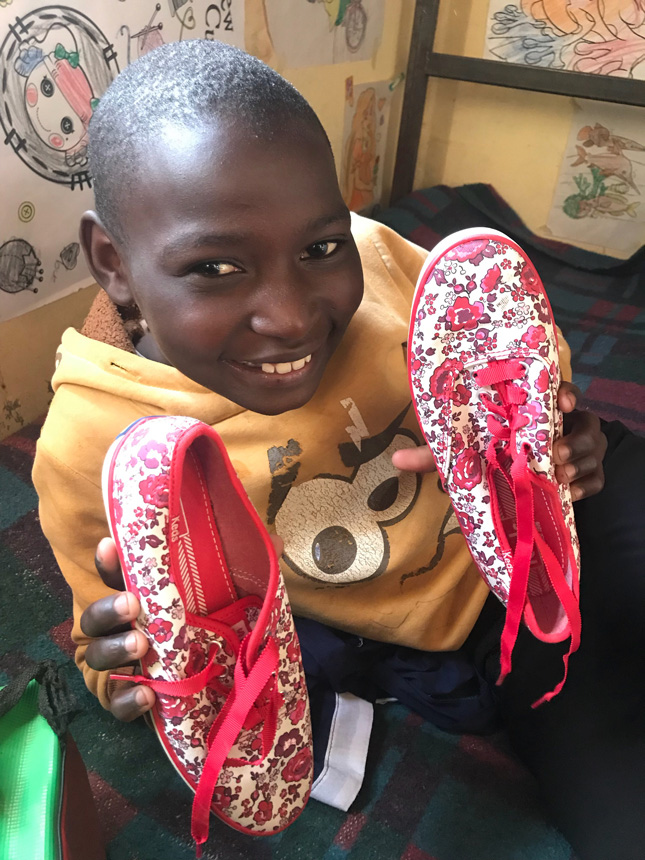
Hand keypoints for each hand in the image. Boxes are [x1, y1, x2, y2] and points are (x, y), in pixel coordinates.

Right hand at [81, 533, 285, 721]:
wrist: (214, 688)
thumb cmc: (210, 629)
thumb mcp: (227, 597)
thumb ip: (245, 570)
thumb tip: (276, 541)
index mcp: (142, 598)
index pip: (116, 575)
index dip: (108, 560)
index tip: (111, 544)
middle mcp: (123, 629)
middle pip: (95, 617)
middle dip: (108, 607)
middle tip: (133, 604)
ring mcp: (123, 665)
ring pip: (98, 657)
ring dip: (115, 649)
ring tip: (142, 646)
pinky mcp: (130, 700)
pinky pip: (116, 703)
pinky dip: (128, 700)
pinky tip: (147, 693)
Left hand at [392, 382, 606, 502]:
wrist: (525, 469)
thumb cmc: (492, 447)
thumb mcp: (463, 448)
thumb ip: (435, 454)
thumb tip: (395, 461)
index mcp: (536, 406)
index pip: (560, 390)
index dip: (566, 392)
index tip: (563, 400)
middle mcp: (562, 424)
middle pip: (583, 422)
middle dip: (573, 437)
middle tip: (554, 453)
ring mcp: (577, 448)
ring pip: (592, 450)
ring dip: (580, 463)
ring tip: (561, 476)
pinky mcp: (585, 473)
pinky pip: (596, 479)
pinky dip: (586, 485)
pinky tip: (569, 494)